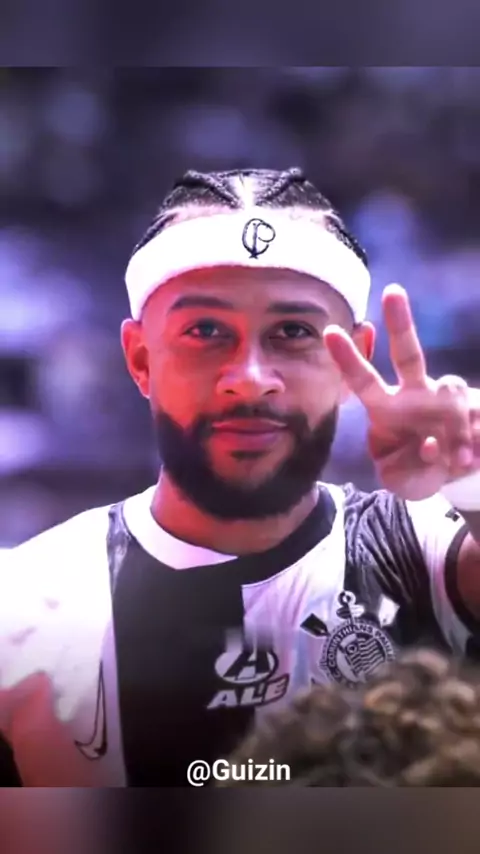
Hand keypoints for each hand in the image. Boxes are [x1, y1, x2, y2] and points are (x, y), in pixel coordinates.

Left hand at [324, 284, 479, 499]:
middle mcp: (414, 393)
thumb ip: (410, 471)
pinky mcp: (474, 405)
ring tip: (459, 458)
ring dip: (457, 425)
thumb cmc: (415, 471)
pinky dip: (472, 441)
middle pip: (408, 353)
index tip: (330, 331)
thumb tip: (431, 444)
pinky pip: (475, 414)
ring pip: (452, 389)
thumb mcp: (404, 482)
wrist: (451, 474)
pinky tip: (467, 460)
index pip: (362, 381)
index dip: (348, 358)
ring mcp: (446, 397)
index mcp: (385, 409)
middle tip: (393, 292)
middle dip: (401, 322)